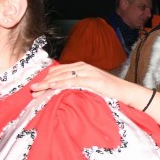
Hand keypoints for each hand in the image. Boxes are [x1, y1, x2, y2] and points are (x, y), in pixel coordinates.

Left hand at [31, 62, 159, 126]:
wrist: (127, 93)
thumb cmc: (109, 92)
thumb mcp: (91, 86)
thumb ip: (78, 85)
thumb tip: (63, 92)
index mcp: (81, 67)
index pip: (59, 70)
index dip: (46, 78)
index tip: (36, 88)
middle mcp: (83, 67)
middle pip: (58, 72)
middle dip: (44, 82)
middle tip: (32, 91)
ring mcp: (88, 72)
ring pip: (63, 76)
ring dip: (48, 84)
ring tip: (36, 91)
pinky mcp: (93, 80)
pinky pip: (73, 81)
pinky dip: (60, 84)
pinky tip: (52, 88)